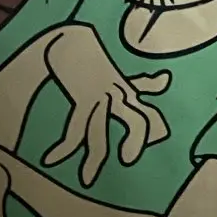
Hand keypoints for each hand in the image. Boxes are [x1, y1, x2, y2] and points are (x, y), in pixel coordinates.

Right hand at [41, 25, 169, 184]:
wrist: (70, 37)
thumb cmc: (93, 56)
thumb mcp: (119, 73)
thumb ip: (143, 83)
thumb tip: (166, 80)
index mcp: (126, 92)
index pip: (148, 113)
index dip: (154, 128)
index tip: (151, 144)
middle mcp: (118, 94)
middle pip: (136, 122)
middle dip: (135, 142)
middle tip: (127, 161)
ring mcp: (100, 96)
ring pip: (101, 132)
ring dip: (94, 158)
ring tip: (86, 179)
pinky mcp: (83, 96)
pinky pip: (76, 128)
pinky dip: (64, 147)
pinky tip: (50, 159)